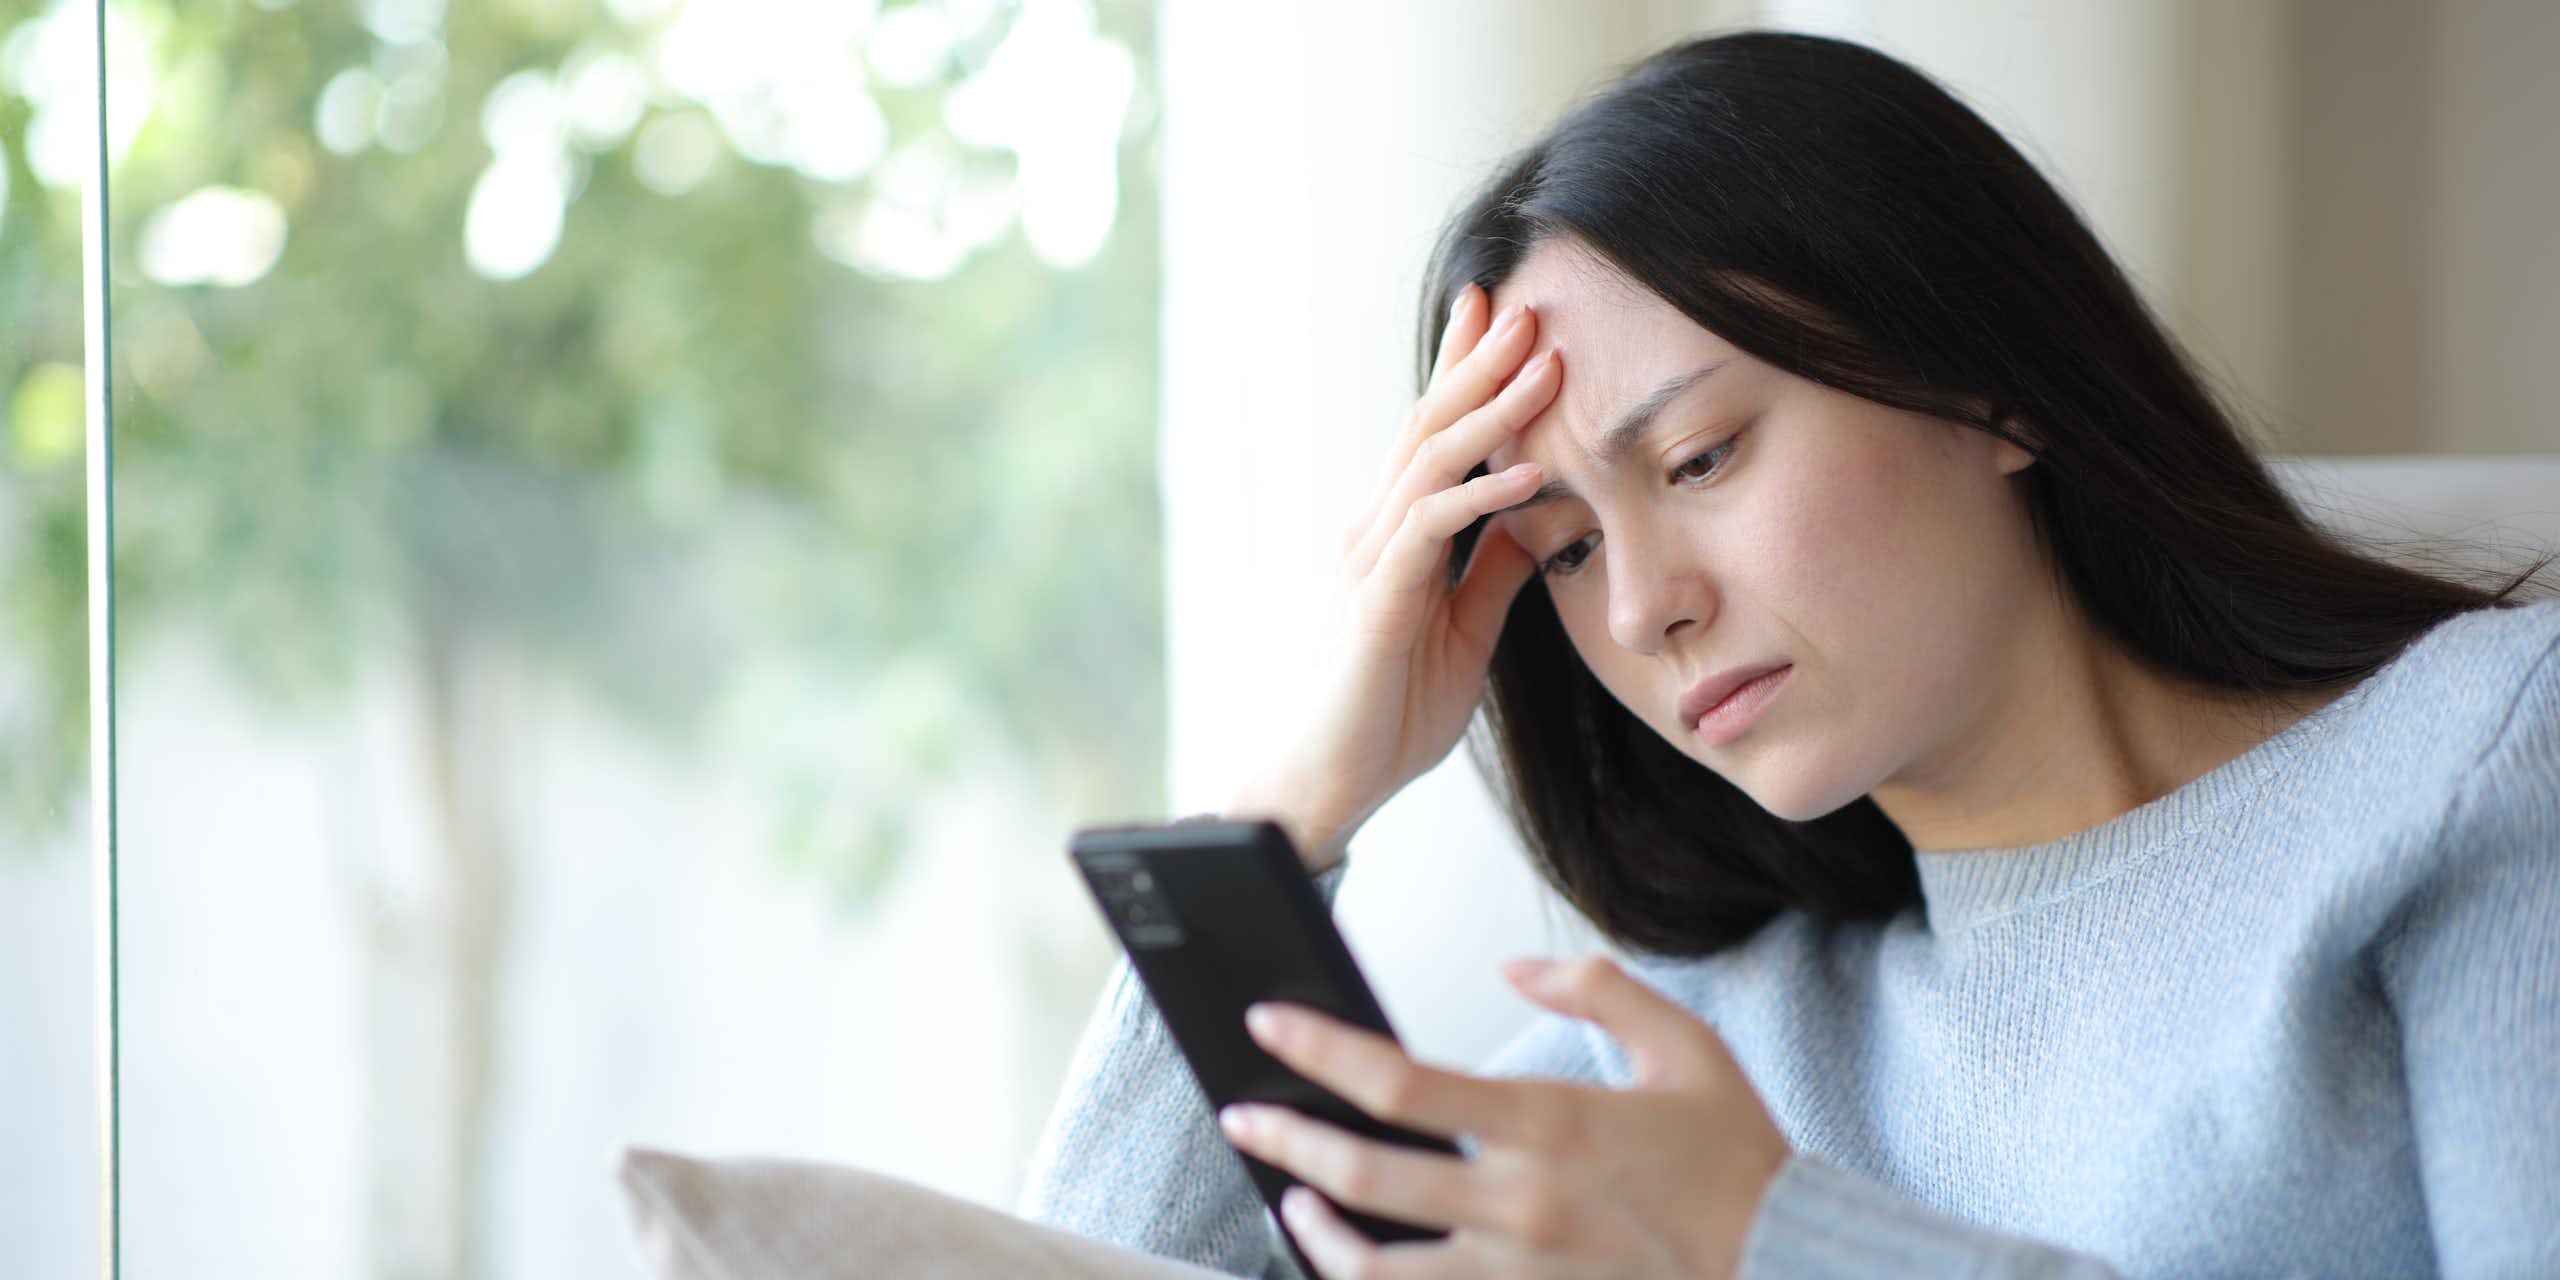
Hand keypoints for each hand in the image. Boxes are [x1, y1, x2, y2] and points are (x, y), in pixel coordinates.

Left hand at [1217, 955, 1790, 1279]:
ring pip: (1379, 1263)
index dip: (1322, 1050)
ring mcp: (1518, 1270)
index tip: (1270, 1023)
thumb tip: (1517, 964)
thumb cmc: (1736, 1162)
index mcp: (1550, 1123)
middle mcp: (1521, 1202)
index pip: (1403, 1082)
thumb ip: (1597, 988)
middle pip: (1368, 1172)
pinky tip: (1349, 1258)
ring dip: (1317, 1229)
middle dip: (1287, 1139)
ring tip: (1288, 1197)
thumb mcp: (1685, 1046)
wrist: (1788, 1265)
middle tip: (1241, 1115)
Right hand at [1230, 285, 1562, 871]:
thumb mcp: (1465, 630)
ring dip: (1493, 409)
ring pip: (1432, 461)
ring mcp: (1371, 560)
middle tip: (1529, 303)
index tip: (1506, 315)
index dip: (1465, 371)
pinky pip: (1432, 530)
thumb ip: (1494, 570)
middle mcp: (1375, 530)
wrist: (1329, 781)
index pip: (1433, 434)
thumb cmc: (1388, 711)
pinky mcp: (1376, 600)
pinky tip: (1532, 472)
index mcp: (1395, 533)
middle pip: (1429, 425)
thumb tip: (1539, 516)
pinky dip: (1483, 495)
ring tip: (1547, 364)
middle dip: (1479, 362)